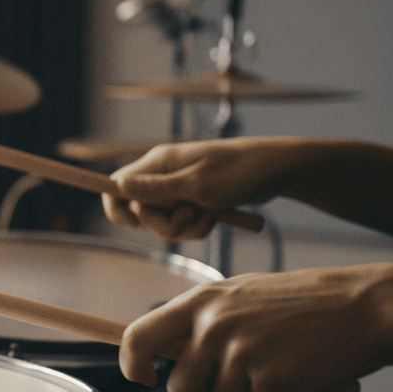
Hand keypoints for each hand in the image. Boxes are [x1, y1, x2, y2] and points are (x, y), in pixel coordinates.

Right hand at [103, 137, 312, 239]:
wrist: (276, 171)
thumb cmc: (238, 172)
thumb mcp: (196, 185)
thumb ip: (155, 189)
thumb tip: (118, 187)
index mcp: (157, 164)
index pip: (116, 186)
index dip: (118, 208)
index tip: (137, 220)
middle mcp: (162, 176)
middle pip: (139, 214)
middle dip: (164, 224)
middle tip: (189, 213)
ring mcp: (177, 190)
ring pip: (163, 224)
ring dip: (187, 227)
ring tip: (210, 212)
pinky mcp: (192, 202)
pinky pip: (183, 226)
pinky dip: (199, 226)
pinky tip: (217, 214)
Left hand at [118, 263, 392, 391]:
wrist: (364, 305)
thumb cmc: (303, 302)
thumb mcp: (242, 295)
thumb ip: (203, 321)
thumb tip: (164, 356)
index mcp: (202, 301)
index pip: (138, 336)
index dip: (133, 364)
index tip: (145, 377)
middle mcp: (214, 326)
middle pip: (180, 388)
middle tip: (238, 377)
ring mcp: (241, 354)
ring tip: (274, 367)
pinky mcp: (271, 382)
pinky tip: (294, 377)